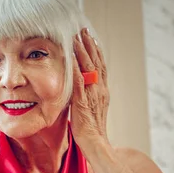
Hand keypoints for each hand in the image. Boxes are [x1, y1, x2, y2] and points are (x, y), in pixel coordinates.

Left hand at [70, 28, 109, 147]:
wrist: (95, 142)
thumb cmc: (91, 129)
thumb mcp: (91, 107)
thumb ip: (87, 94)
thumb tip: (79, 85)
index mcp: (103, 90)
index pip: (100, 66)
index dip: (96, 50)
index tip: (90, 37)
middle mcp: (100, 90)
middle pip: (97, 62)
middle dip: (90, 45)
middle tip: (84, 30)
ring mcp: (93, 95)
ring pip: (89, 69)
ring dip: (83, 52)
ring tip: (77, 37)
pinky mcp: (83, 102)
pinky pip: (79, 83)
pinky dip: (76, 70)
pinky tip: (71, 60)